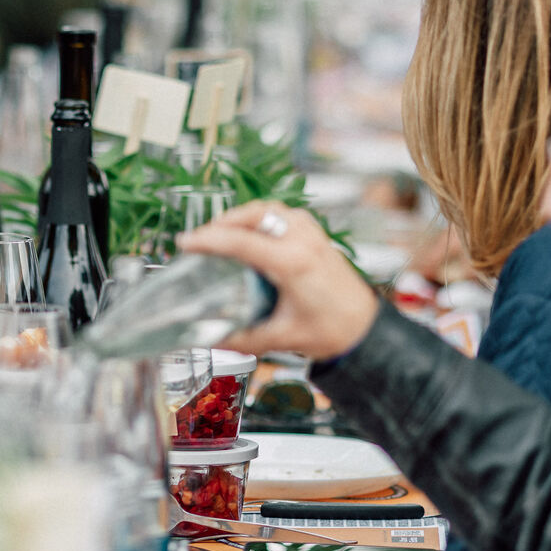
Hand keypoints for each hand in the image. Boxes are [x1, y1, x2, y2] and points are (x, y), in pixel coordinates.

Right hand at [178, 202, 380, 360]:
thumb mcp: (282, 338)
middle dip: (222, 222)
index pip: (241, 242)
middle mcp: (303, 240)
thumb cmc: (332, 330)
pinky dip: (260, 218)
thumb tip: (212, 340)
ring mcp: (311, 232)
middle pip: (253, 214)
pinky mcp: (315, 234)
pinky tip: (249, 233)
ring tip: (220, 233)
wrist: (364, 328)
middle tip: (200, 237)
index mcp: (294, 262)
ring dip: (241, 217)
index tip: (185, 243)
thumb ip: (244, 339)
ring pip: (267, 209)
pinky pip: (281, 214)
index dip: (208, 240)